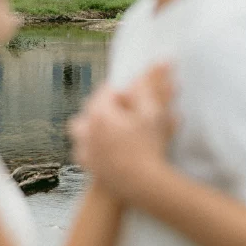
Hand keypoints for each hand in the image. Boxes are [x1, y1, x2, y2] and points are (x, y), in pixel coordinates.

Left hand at [69, 65, 176, 202]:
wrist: (142, 186)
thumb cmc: (149, 147)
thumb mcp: (154, 113)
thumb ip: (154, 85)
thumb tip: (163, 59)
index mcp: (99, 111)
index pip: (107, 91)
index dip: (123, 93)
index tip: (135, 99)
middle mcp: (85, 128)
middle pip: (92, 109)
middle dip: (109, 108)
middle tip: (128, 114)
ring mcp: (83, 148)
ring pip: (83, 129)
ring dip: (96, 127)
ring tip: (116, 131)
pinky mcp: (87, 166)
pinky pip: (85, 149)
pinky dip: (94, 146)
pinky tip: (109, 149)